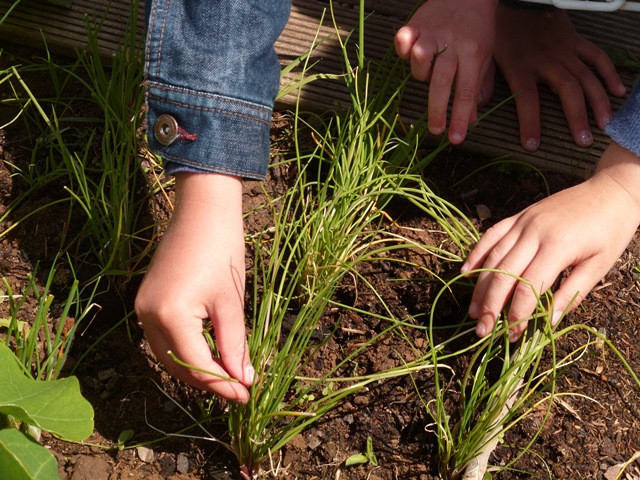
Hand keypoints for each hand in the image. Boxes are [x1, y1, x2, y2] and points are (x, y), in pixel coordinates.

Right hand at [135, 172, 253, 402]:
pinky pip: (163, 338)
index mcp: (169, 316)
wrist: (202, 210)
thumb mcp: (231, 302)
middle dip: (207, 381)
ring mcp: (143, 308)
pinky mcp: (146, 300)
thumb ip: (234, 344)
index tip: (246, 396)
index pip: (196, 365)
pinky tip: (207, 354)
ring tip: (226, 377)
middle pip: (176, 365)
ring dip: (194, 368)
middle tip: (239, 390)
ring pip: (167, 355)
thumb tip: (243, 379)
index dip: (222, 385)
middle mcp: (147, 316)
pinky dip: (184, 351)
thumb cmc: (221, 250)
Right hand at [395, 0, 497, 143]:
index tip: (455, 139)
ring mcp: (431, 32)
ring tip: (429, 71)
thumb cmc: (477, 28)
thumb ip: (478, 86)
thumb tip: (472, 119)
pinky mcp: (415, 24)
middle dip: (437, 110)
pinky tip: (410, 51)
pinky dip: (403, 49)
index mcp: (474, 52)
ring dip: (421, 73)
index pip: (466, 91)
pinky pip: (402, 41)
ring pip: (419, 62)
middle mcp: (452, 43)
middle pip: (441, 83)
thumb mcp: (486, 55)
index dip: (460, 117)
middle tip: (435, 130)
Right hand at [462, 143, 639, 340]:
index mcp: (557, 247)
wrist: (611, 191)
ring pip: (492, 257)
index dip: (518, 314)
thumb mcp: (599, 266)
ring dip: (480, 287)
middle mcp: (533, 233)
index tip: (513, 335)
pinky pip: (491, 235)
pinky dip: (476, 254)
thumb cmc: (610, 231)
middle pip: (503, 274)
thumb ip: (572, 294)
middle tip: (483, 331)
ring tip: (474, 311)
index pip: (527, 287)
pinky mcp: (518, 216)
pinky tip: (466, 273)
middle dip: (490, 306)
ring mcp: (523, 222)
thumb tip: (550, 322)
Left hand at [494, 6, 625, 150]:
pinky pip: (597, 57)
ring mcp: (564, 50)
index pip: (526, 99)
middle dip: (577, 117)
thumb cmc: (500, 31)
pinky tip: (617, 91)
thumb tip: (476, 110)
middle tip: (583, 141)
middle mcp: (546, 60)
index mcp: (520, 66)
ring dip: (598, 101)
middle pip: (567, 90)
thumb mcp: (486, 57)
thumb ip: (483, 83)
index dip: (530, 122)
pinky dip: (608, 73)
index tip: (533, 145)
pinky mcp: (575, 41)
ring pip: (586, 77)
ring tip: (604, 124)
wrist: (518, 0)